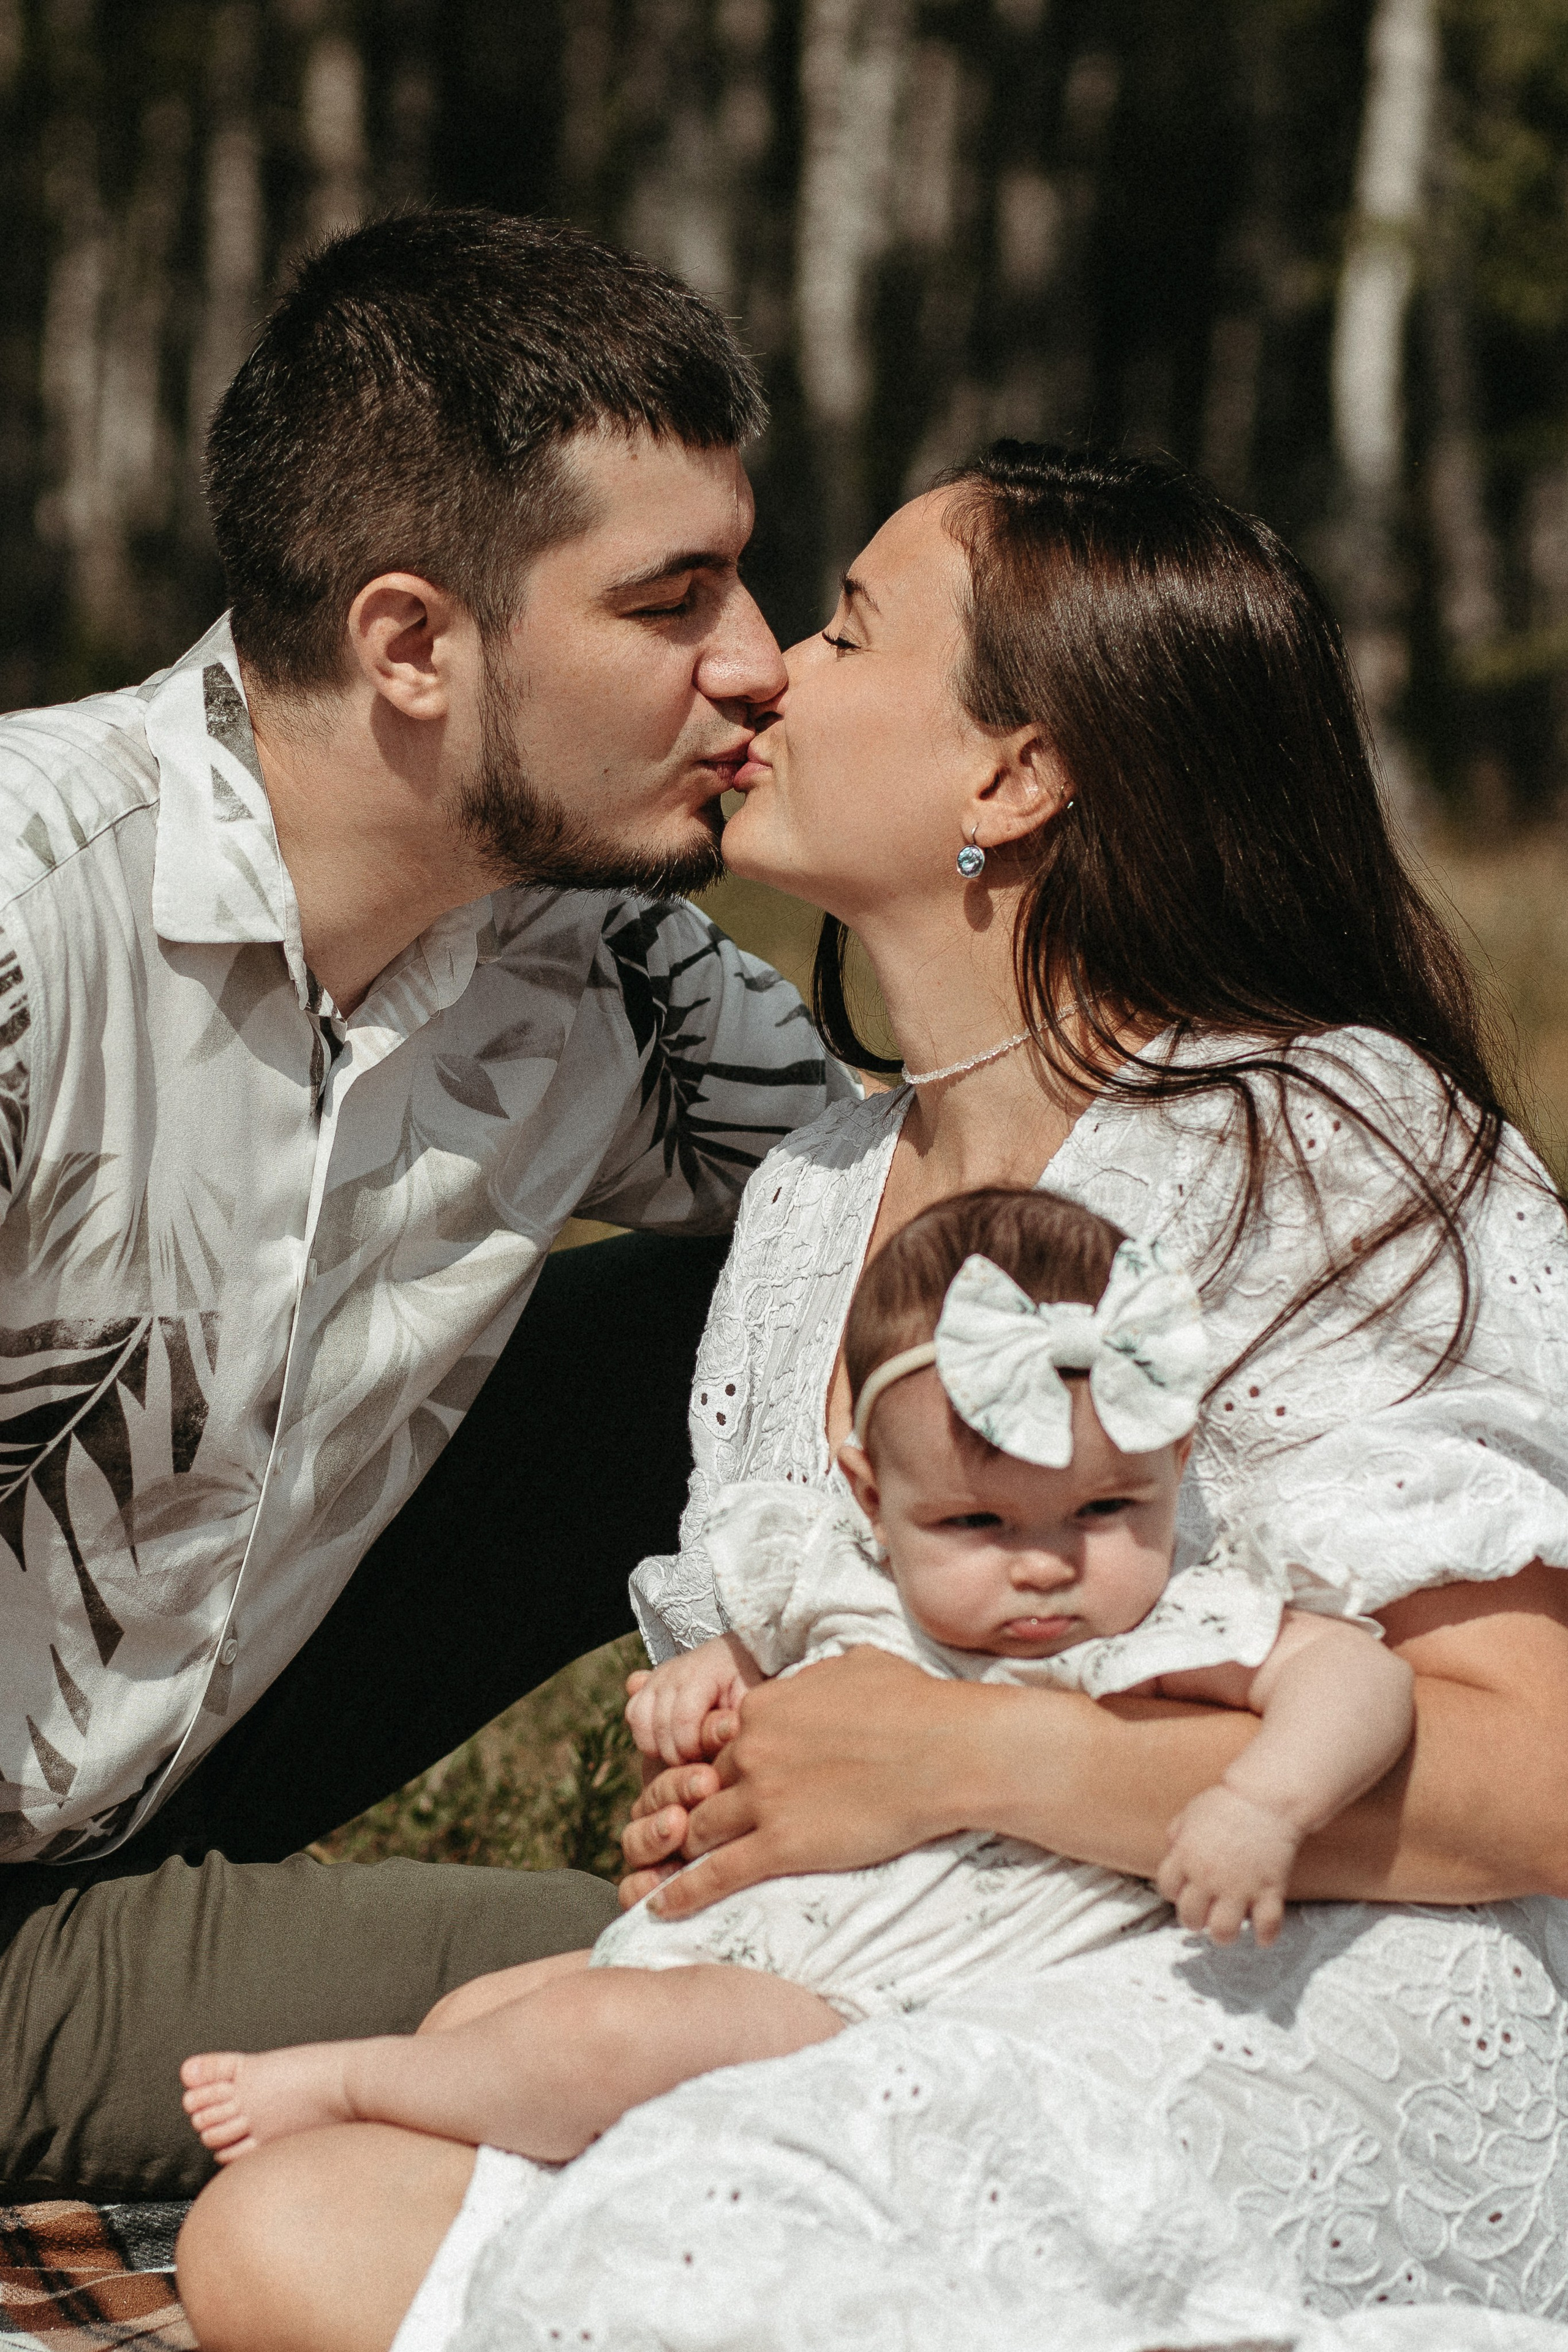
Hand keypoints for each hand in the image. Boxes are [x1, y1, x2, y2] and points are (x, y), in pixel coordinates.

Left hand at [620, 1647, 969, 1919]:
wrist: (945, 1752)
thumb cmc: (913, 1704)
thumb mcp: (853, 1665)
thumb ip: (814, 1678)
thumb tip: (810, 1679)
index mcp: (762, 1708)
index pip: (719, 1742)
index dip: (719, 1766)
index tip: (718, 1784)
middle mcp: (750, 1750)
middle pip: (701, 1787)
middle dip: (692, 1809)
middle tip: (685, 1833)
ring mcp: (761, 1799)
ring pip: (700, 1829)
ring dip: (684, 1850)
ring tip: (666, 1870)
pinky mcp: (780, 1845)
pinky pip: (716, 1873)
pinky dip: (683, 1892)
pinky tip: (660, 1907)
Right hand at [624, 1634, 763, 1766]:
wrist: (740, 1657)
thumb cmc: (750, 1684)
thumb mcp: (753, 1700)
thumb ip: (740, 1718)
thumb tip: (726, 1733)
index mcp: (704, 1671)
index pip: (683, 1718)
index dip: (691, 1748)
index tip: (708, 1761)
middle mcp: (675, 1670)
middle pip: (660, 1724)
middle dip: (676, 1753)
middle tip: (697, 1764)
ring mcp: (658, 1675)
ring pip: (640, 1719)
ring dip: (657, 1746)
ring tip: (683, 1756)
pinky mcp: (648, 1683)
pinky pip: (633, 1713)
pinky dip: (645, 1735)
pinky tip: (668, 1744)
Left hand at [1155, 1783, 1299, 1945]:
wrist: (1266, 1797)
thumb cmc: (1230, 1800)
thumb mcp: (1192, 1812)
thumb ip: (1178, 1833)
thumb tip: (1172, 1848)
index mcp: (1185, 1857)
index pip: (1167, 1889)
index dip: (1175, 1893)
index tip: (1185, 1892)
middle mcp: (1207, 1877)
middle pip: (1190, 1917)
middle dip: (1195, 1920)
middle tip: (1204, 1916)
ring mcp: (1238, 1887)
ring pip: (1223, 1932)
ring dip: (1223, 1936)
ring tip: (1228, 1929)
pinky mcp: (1267, 1891)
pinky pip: (1265, 1926)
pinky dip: (1265, 1937)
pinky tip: (1262, 1936)